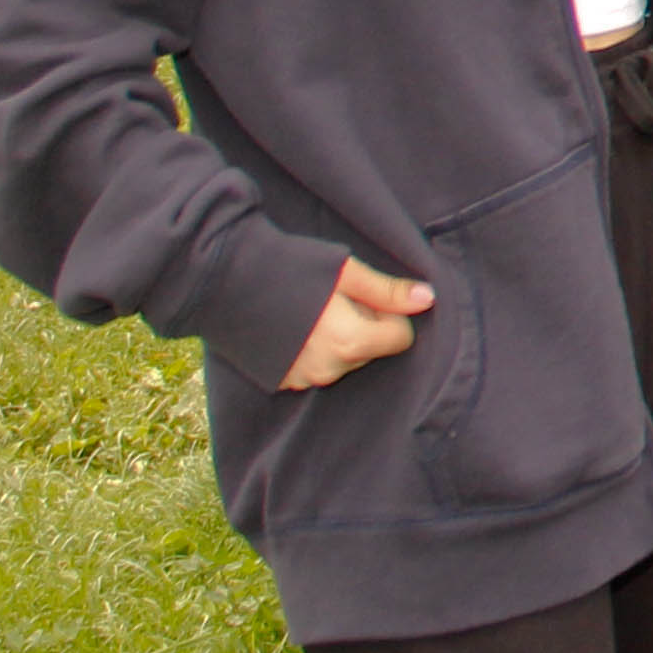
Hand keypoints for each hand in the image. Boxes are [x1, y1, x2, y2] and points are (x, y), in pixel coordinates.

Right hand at [281, 257, 431, 390]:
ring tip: (312, 313)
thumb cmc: (291, 269)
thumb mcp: (346, 272)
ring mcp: (304, 380)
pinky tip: (296, 329)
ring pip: (345, 360)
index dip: (389, 314)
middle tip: (335, 301)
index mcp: (351, 343)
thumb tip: (428, 299)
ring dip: (341, 340)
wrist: (224, 282)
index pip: (400, 338)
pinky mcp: (283, 382)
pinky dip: (316, 351)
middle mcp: (330, 370)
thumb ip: (388, 291)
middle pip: (372, 350)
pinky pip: (318, 368)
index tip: (366, 297)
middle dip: (365, 326)